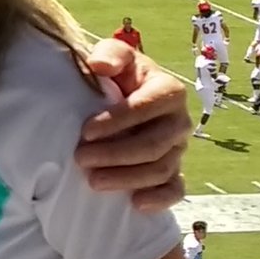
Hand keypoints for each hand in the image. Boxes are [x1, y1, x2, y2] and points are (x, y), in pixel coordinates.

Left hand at [77, 41, 191, 210]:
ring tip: (92, 181)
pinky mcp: (174, 172)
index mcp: (168, 90)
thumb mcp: (114, 56)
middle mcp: (179, 121)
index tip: (85, 131)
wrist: (123, 97)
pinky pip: (176, 190)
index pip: (146, 108)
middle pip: (154, 144)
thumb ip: (111, 54)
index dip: (117, 121)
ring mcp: (178, 149)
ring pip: (161, 169)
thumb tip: (100, 65)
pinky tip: (136, 204)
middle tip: (80, 158)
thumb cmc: (118, 75)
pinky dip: (159, 199)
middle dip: (116, 154)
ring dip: (127, 178)